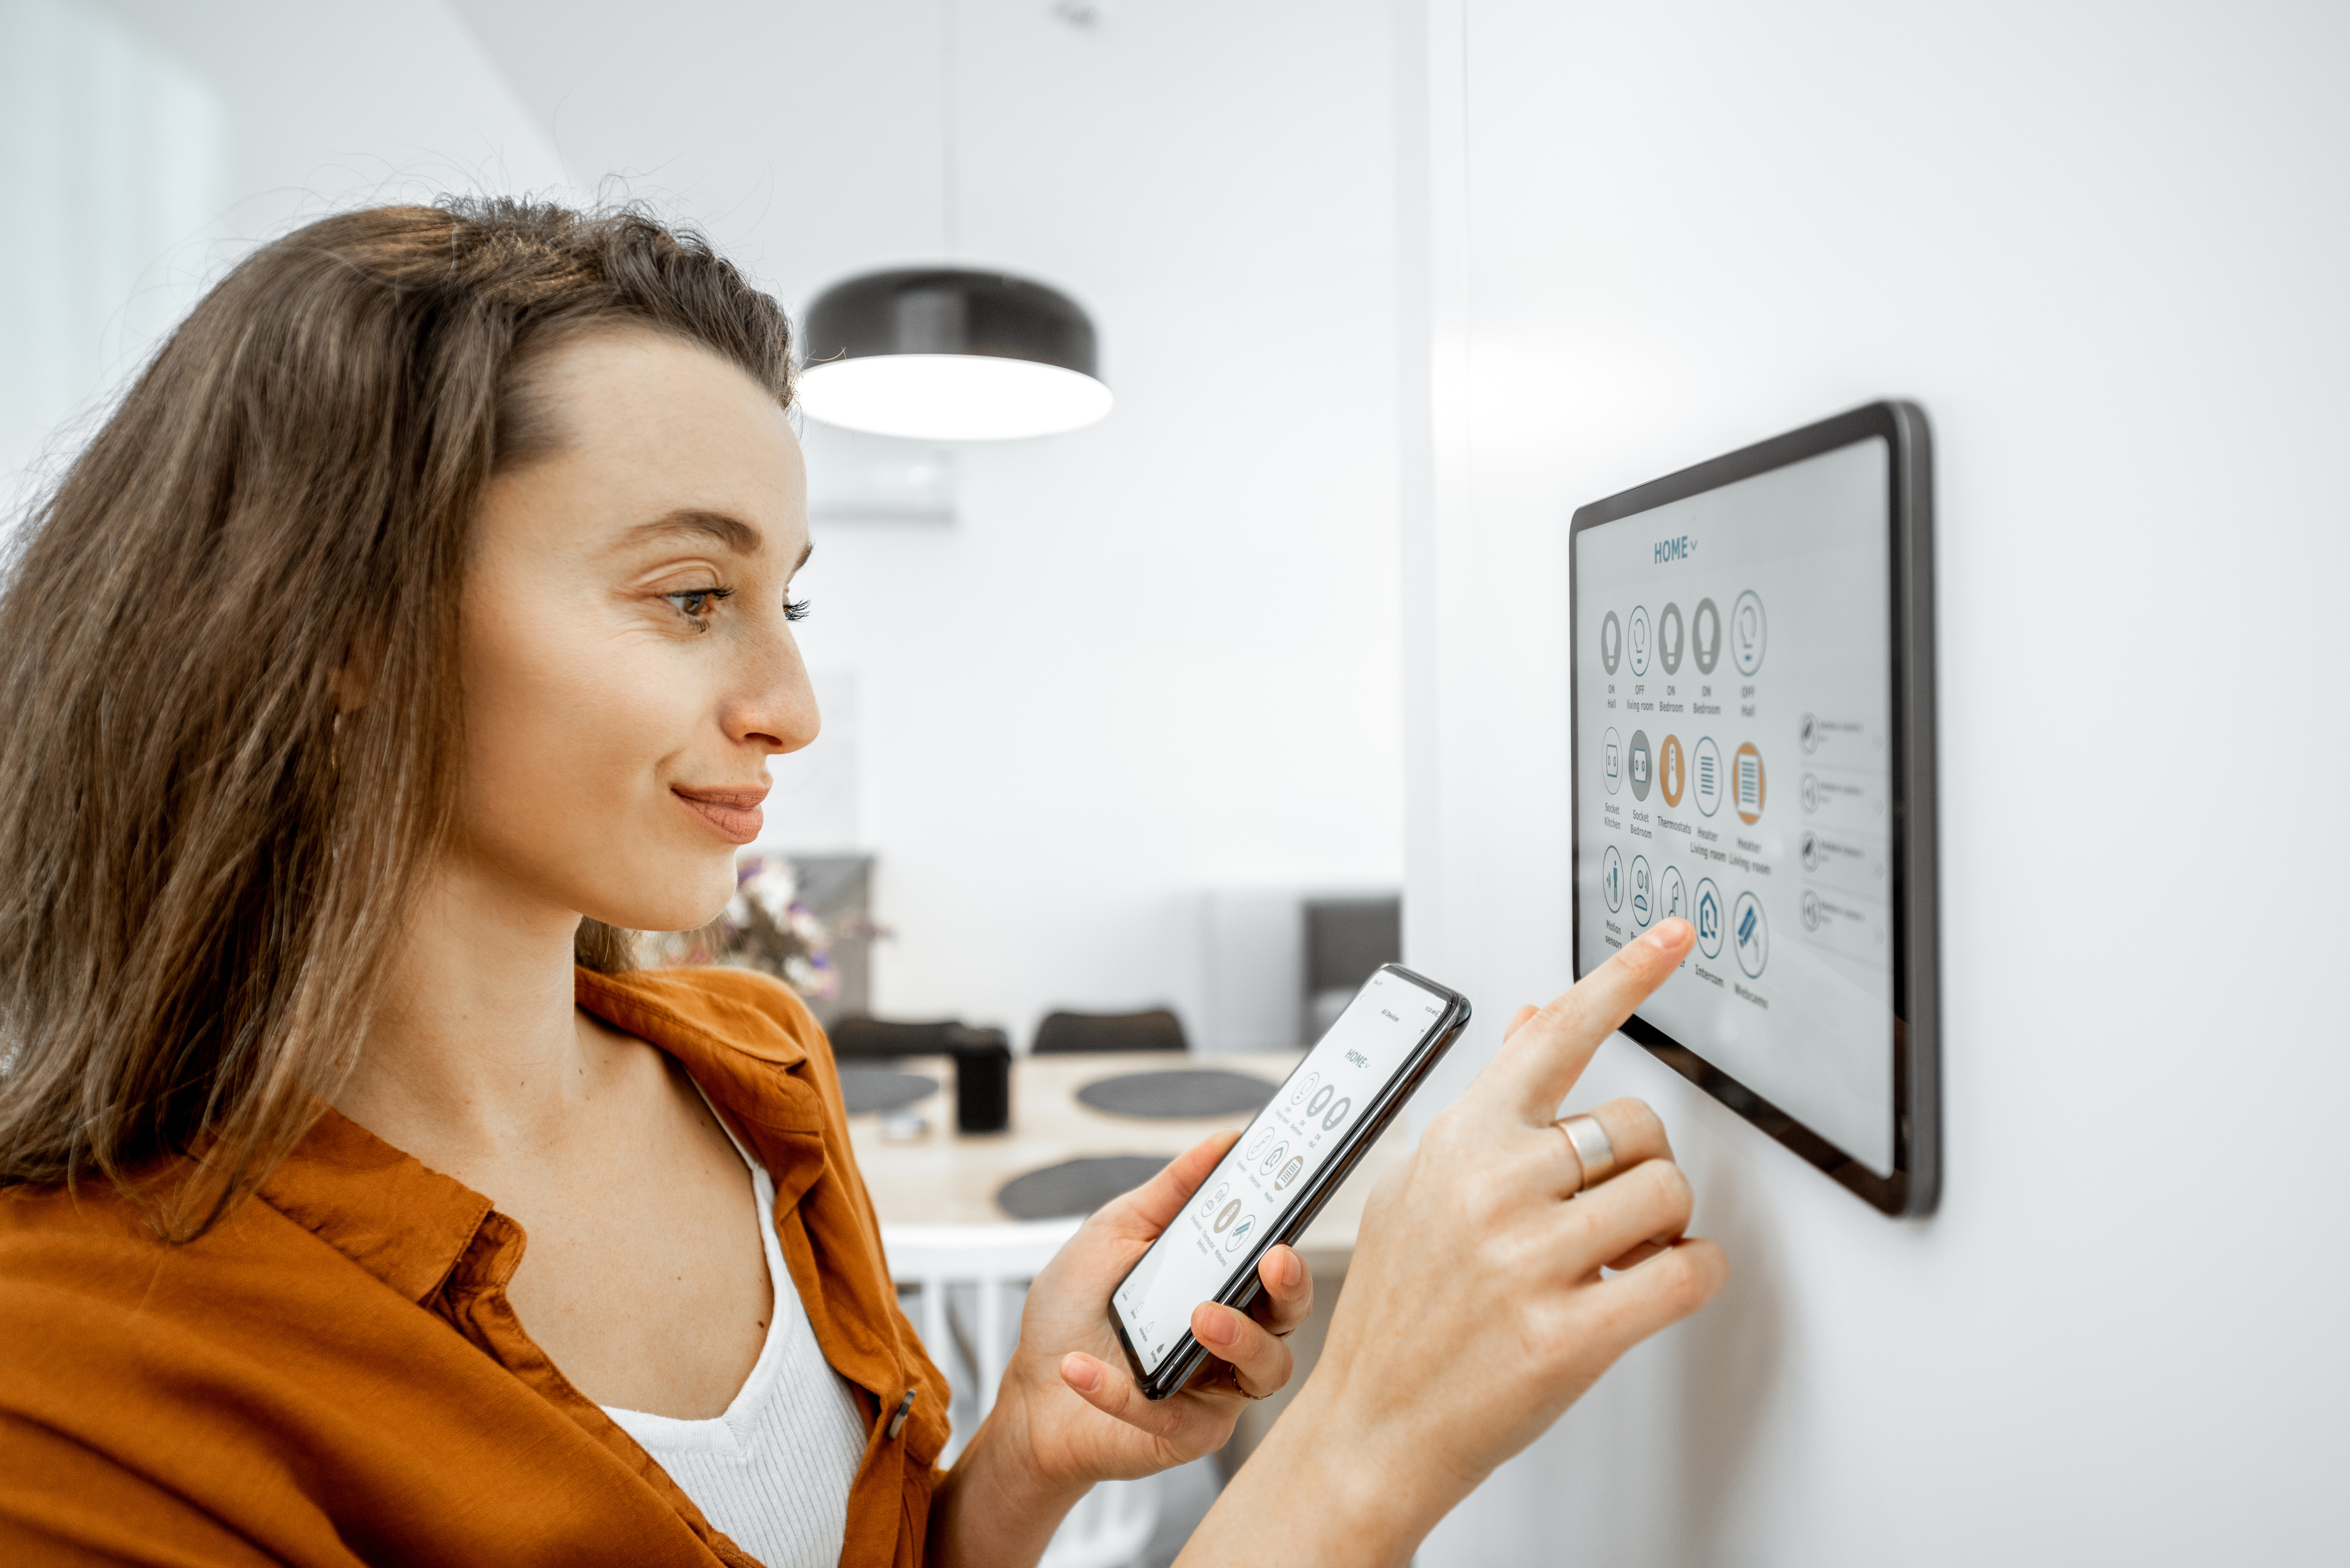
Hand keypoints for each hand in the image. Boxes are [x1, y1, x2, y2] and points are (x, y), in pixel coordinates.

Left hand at [1005, 1133, 1313, 1485]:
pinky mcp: (1189, 1432)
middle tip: (1273, 1261)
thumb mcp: (1114, 1234)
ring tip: (1199, 1316)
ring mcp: (1218, 1387)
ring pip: (1266, 1370)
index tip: (1290, 1207)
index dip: (1291, 1237)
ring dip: (1239, 1339)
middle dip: (1292, 1287)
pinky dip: (1125, 1392)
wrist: (1032, 1386)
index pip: (1276, 1261)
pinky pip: (1179, 1415)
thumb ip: (1169, 1192)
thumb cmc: (1077, 1309)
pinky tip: (1080, 1367)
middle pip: (1291, 1315)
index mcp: (1224, 1283)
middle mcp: (1234, 1335)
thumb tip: (1223, 1142)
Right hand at [1178, 919, 1729, 1566]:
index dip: (1626, 974)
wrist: (1373, 1426)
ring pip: (1670, 1196)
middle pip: (1639, 1125)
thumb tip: (1533, 1021)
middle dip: (1642, 1167)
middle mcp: (1492, 1188)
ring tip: (1617, 1254)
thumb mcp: (1421, 1184)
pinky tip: (1656, 1284)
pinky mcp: (1569, 1336)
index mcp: (1460, 1139)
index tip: (1674, 935)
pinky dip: (1695, 1275)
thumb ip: (1490, 1103)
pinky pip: (1688, 1274)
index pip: (1555, 1031)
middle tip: (1604, 1210)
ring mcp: (1528, 1261)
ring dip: (1667, 1227)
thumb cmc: (1400, 1309)